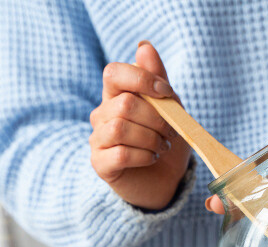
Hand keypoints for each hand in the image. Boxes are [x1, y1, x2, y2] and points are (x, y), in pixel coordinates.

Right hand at [90, 42, 191, 210]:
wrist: (164, 179)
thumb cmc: (164, 138)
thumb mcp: (168, 106)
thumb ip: (157, 78)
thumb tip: (143, 47)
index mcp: (116, 95)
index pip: (114, 73)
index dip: (141, 79)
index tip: (166, 93)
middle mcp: (101, 115)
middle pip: (124, 104)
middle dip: (156, 117)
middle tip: (170, 131)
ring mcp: (98, 140)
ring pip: (120, 128)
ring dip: (150, 138)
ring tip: (162, 146)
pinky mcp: (100, 164)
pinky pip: (120, 154)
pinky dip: (144, 155)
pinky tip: (152, 158)